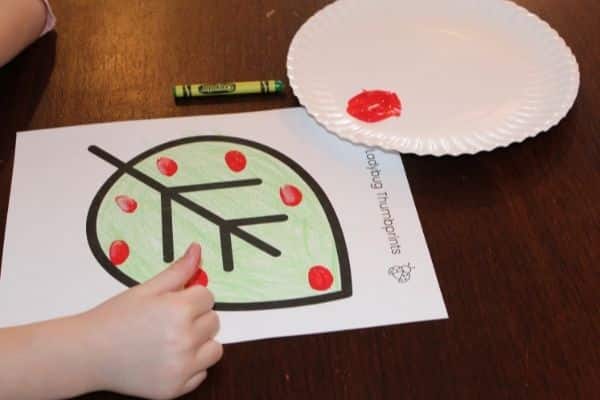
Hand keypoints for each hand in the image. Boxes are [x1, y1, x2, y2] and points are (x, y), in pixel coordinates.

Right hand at [83, 243, 222, 398]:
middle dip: (196, 318)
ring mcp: (181, 367)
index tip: (172, 303)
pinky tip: (167, 358)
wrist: (88, 353)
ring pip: (214, 349)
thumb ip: (178, 271)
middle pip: (213, 321)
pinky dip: (191, 366)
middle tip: (168, 321)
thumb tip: (197, 250)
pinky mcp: (176, 388)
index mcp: (179, 311)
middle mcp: (184, 340)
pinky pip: (202, 373)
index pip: (208, 297)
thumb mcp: (147, 289)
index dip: (191, 297)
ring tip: (173, 339)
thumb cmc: (115, 319)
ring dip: (201, 343)